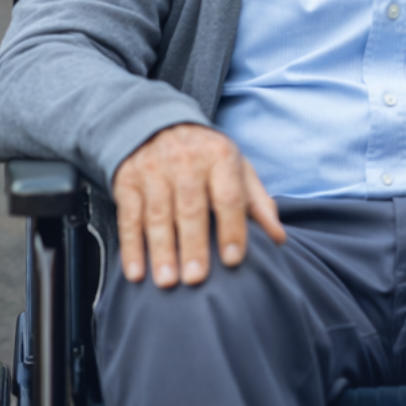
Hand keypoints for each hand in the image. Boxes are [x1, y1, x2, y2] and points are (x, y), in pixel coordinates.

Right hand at [112, 124, 285, 287]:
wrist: (160, 125)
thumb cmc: (207, 157)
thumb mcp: (238, 168)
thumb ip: (258, 203)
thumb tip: (278, 238)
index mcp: (220, 157)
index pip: (228, 197)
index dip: (232, 229)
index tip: (232, 260)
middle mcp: (186, 161)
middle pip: (191, 209)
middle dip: (194, 246)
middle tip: (197, 279)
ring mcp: (153, 170)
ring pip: (157, 216)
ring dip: (162, 251)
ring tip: (168, 281)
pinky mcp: (127, 182)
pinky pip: (128, 218)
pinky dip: (131, 247)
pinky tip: (136, 272)